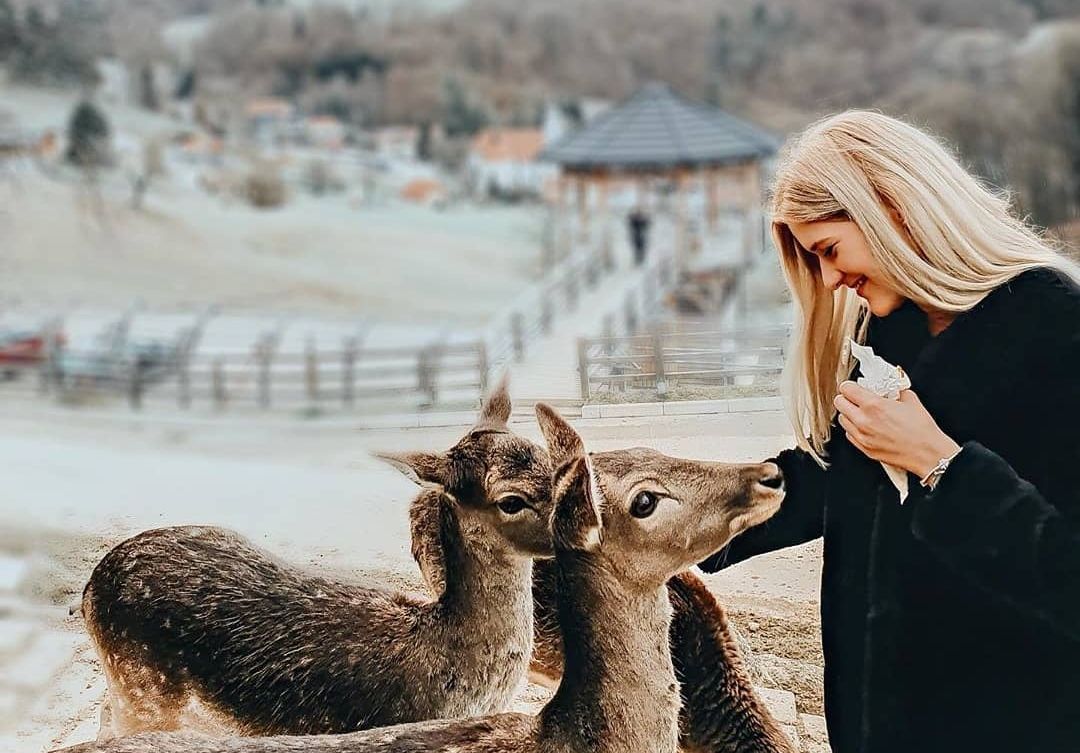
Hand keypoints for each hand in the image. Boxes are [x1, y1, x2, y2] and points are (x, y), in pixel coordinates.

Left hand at [834, 381, 960, 477]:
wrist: (927, 453)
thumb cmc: (921, 429)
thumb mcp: (910, 399)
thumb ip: (894, 390)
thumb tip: (888, 386)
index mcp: (874, 405)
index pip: (846, 389)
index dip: (850, 386)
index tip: (855, 387)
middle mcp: (864, 421)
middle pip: (839, 403)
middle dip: (846, 398)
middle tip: (856, 399)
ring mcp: (862, 436)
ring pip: (842, 419)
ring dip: (849, 414)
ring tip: (862, 413)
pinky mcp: (864, 448)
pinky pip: (849, 434)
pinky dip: (853, 429)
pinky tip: (866, 427)